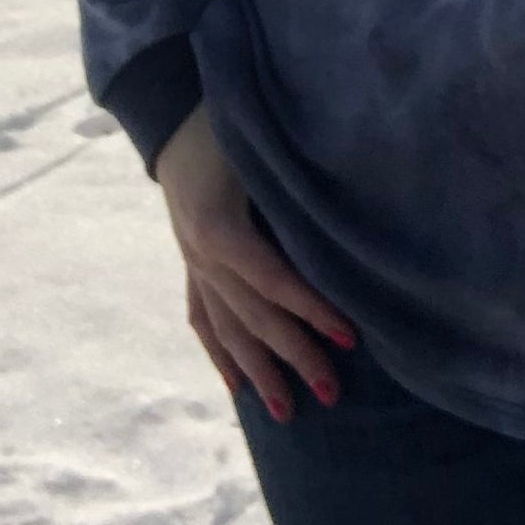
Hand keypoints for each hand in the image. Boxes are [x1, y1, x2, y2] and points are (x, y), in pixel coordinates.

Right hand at [155, 101, 358, 422]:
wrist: (175, 113)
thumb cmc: (228, 121)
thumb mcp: (258, 146)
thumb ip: (293, 184)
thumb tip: (346, 214)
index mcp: (219, 225)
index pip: (272, 280)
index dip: (311, 309)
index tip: (350, 336)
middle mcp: (201, 253)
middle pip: (252, 314)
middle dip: (294, 354)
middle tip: (332, 391)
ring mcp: (191, 261)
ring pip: (226, 327)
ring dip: (257, 370)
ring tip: (285, 411)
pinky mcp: (190, 261)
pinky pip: (203, 316)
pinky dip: (219, 353)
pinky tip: (238, 387)